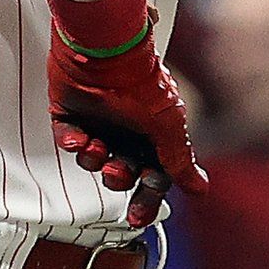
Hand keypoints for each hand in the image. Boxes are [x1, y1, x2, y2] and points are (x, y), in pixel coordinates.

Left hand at [46, 15, 208, 227]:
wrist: (106, 51)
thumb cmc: (143, 84)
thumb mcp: (169, 127)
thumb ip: (179, 161)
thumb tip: (200, 188)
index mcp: (153, 134)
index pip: (151, 177)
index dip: (145, 199)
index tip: (137, 217)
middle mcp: (127, 129)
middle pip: (121, 172)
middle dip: (118, 177)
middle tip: (117, 171)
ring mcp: (98, 121)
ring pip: (93, 160)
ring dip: (95, 160)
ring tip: (97, 146)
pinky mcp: (71, 112)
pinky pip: (68, 139)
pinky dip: (73, 143)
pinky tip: (81, 137)